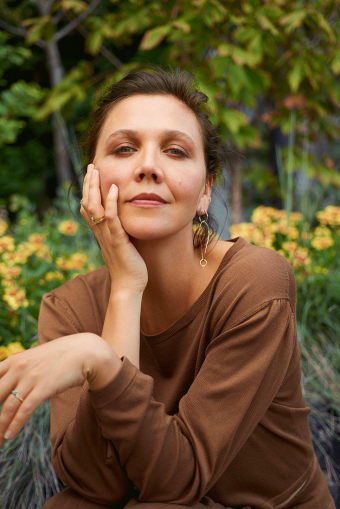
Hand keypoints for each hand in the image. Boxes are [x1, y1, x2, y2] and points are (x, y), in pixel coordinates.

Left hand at [0, 334, 120, 446]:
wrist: (85, 351)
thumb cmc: (61, 356)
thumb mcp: (36, 359)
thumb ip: (21, 370)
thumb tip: (11, 387)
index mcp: (14, 360)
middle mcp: (19, 367)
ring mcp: (31, 377)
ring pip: (7, 407)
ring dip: (0, 427)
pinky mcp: (44, 387)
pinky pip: (25, 409)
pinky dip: (15, 424)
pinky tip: (9, 436)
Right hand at [80, 164, 147, 293]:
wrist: (129, 286)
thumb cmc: (129, 267)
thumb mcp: (122, 245)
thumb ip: (120, 232)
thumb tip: (123, 221)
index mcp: (101, 234)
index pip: (88, 209)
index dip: (87, 191)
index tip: (90, 176)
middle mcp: (100, 233)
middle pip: (88, 204)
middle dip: (88, 184)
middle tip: (91, 167)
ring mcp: (108, 237)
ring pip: (95, 208)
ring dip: (95, 188)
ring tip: (96, 171)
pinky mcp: (118, 241)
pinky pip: (112, 219)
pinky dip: (111, 203)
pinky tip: (114, 188)